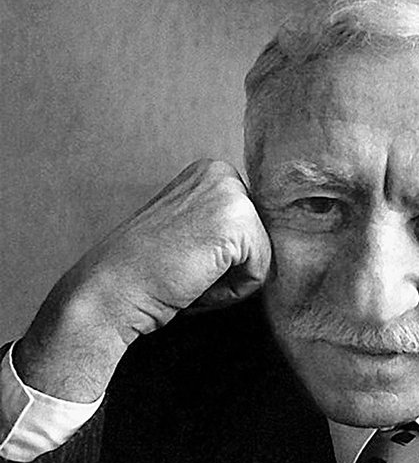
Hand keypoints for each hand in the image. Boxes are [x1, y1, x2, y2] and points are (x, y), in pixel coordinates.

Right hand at [15, 160, 270, 399]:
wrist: (109, 288)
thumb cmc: (143, 271)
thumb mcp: (187, 230)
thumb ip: (219, 225)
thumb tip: (265, 241)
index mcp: (210, 171)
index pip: (250, 229)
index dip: (220, 258)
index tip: (181, 257)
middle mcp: (222, 172)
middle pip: (260, 242)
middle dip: (229, 268)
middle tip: (183, 268)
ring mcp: (231, 193)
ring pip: (262, 258)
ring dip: (228, 281)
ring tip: (188, 274)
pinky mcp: (239, 223)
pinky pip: (260, 273)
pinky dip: (230, 291)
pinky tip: (195, 281)